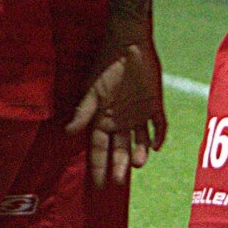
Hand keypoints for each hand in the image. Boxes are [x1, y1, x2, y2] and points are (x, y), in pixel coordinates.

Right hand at [68, 19, 166, 185]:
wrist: (128, 43)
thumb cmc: (106, 66)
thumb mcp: (92, 91)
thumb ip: (84, 113)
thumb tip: (68, 133)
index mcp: (103, 119)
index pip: (99, 148)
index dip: (98, 166)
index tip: (97, 184)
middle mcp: (120, 121)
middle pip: (120, 150)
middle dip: (119, 166)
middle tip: (118, 182)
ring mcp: (138, 114)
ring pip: (140, 142)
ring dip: (140, 154)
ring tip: (137, 163)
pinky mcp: (154, 105)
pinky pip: (159, 126)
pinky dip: (160, 136)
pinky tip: (157, 146)